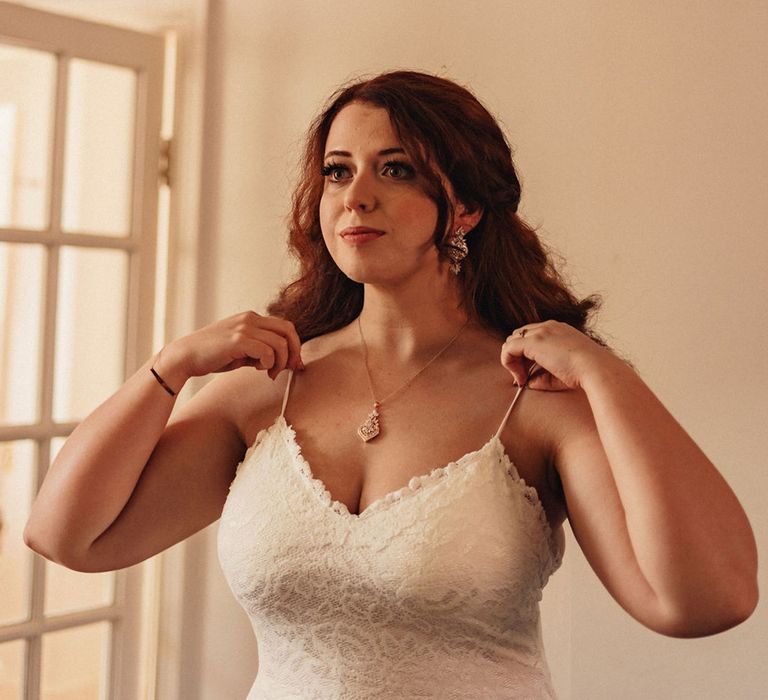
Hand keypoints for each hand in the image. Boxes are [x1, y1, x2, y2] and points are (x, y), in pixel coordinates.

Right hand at [156, 311, 303, 387]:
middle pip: (288, 331)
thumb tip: (287, 361)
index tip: (293, 364)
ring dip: (280, 362)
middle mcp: (250, 319)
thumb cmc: (214, 356)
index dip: (295, 346)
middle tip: (287, 369)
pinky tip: (259, 370)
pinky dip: (268, 363)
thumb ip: (262, 350)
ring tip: (270, 373)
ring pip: (280, 343)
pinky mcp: (238, 340)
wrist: (186, 357)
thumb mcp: (242, 350)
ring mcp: (244, 328)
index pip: (286, 327)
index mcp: (252, 318)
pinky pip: (267, 351)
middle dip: (293, 352)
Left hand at [500, 320, 607, 390]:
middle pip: (519, 336)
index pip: (531, 335)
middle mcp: (548, 326)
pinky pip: (508, 349)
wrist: (596, 369)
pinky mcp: (534, 341)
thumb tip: (528, 382)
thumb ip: (543, 376)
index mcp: (558, 329)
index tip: (529, 373)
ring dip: (512, 360)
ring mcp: (541, 332)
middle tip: (524, 377)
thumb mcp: (563, 373)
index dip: (525, 354)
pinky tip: (520, 378)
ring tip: (522, 378)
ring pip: (511, 341)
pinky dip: (508, 363)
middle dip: (517, 356)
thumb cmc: (585, 373)